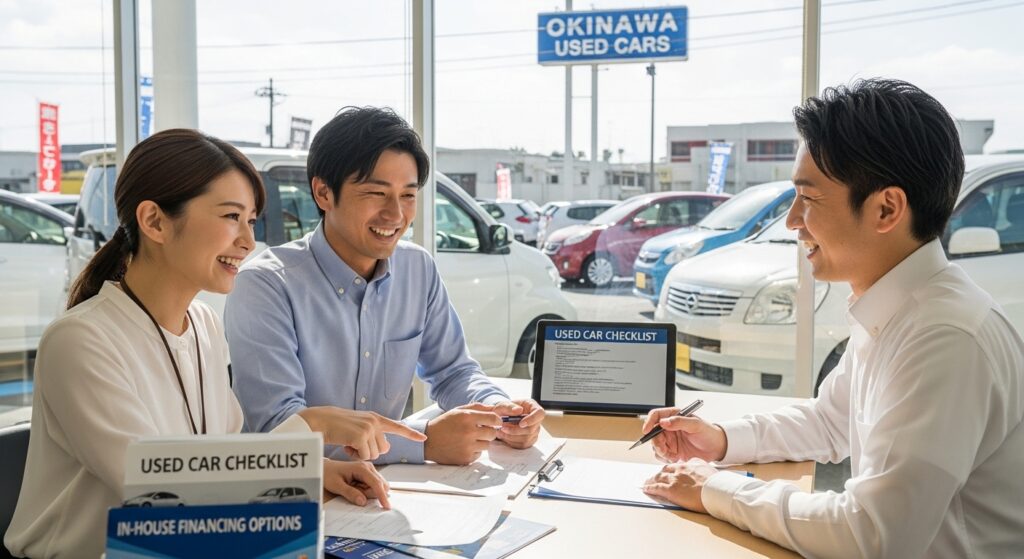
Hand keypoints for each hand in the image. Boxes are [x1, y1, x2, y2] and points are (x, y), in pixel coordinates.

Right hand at [298, 407, 426, 460]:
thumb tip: (386, 448)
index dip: (411, 434)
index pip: (397, 427)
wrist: (321, 420)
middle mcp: (375, 422)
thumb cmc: (338, 426)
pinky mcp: (361, 436)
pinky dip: (355, 455)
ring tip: (349, 443)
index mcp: (376, 418)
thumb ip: (373, 433)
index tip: (424, 438)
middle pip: (383, 449)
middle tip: (355, 444)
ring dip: (361, 454)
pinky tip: (346, 445)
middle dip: (370, 451)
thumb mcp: (359, 425)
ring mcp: (369, 428)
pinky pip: (364, 456)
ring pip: (374, 455)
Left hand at [324, 459, 391, 508]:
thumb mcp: (336, 485)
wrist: (326, 468)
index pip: (376, 484)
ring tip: (353, 488)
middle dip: (370, 494)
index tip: (386, 506)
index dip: (382, 496)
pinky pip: (373, 487)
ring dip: (368, 493)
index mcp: (362, 468)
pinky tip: (356, 487)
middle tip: (353, 492)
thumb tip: (363, 502)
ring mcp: (370, 470)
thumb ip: (350, 493)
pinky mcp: (369, 475)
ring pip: (378, 487)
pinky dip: (366, 491)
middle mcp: (369, 467)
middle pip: (380, 486)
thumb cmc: (330, 474)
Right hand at [423, 403, 501, 464]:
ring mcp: (467, 446)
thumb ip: (477, 408)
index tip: (496, 422)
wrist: (428, 442)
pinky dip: (474, 451)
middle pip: (493, 433)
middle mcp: (468, 432)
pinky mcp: (466, 458)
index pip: (494, 419)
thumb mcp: (458, 411)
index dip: (497, 420)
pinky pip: (479, 454)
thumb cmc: (444, 424)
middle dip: (489, 431)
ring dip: (481, 442)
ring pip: (487, 445)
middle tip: (480, 431)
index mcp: (467, 417)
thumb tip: (495, 408)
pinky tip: (463, 446)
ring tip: (469, 439)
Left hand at [492, 399, 544, 448]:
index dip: (532, 419)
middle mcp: (536, 419)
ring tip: (501, 431)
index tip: (521, 424)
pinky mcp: (529, 440)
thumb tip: (518, 410)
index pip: (540, 413)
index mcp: (533, 407)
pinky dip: (512, 442)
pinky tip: (505, 436)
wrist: (501, 417)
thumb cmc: (504, 410)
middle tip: (503, 427)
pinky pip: (522, 445)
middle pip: (532, 429)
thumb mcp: (502, 405)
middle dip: (516, 430)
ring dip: (512, 437)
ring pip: (527, 439)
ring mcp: (534, 431)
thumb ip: (508, 406)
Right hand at [640, 406, 727, 462]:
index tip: (647, 430)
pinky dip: (665, 458)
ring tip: (673, 455)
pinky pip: (661, 455)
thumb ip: (679, 422)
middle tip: (663, 449)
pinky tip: (675, 458)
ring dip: (661, 451)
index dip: (649, 422)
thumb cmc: (708, 433)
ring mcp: (670, 440)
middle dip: (656, 442)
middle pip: (653, 433)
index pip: (656, 415)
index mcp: (673, 416)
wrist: (716, 448)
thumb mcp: (696, 425)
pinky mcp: (672, 451)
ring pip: (655, 445)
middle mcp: (669, 427)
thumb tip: (664, 422)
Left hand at [642, 458, 719, 512]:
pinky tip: (646, 489)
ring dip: (651, 480)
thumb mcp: (708, 469)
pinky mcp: (671, 490)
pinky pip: (656, 488)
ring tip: (647, 483)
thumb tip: (697, 467)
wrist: (717, 490)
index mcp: (689, 464)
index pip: (675, 465)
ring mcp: (674, 479)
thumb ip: (700, 467)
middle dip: (659, 474)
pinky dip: (649, 488)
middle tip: (654, 477)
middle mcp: (680, 470)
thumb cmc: (716, 484)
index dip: (670, 470)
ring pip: (658, 477)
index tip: (668, 472)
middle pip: (665, 470)